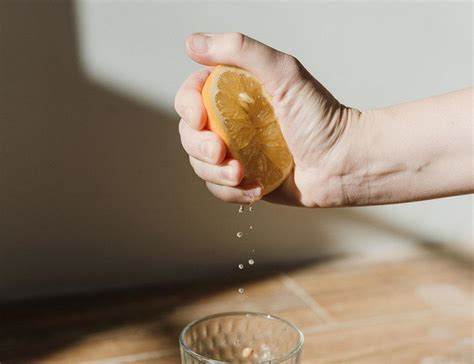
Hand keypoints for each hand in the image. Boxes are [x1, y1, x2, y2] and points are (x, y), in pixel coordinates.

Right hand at [175, 32, 361, 206]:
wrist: (344, 163)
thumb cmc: (321, 117)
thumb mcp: (284, 73)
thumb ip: (240, 51)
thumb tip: (192, 43)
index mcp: (236, 93)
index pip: (192, 95)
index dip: (187, 106)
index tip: (199, 116)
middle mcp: (232, 122)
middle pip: (190, 134)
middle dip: (199, 146)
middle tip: (221, 151)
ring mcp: (238, 152)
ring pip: (200, 165)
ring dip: (215, 173)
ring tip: (242, 174)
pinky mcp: (245, 180)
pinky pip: (218, 189)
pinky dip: (232, 192)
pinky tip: (256, 188)